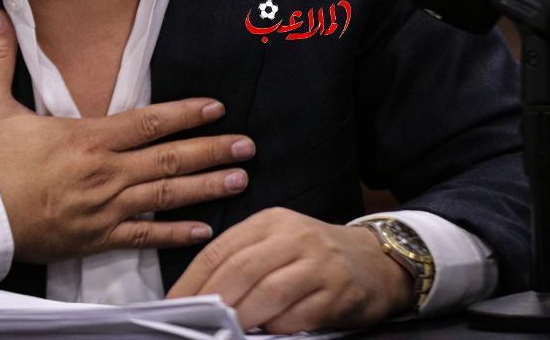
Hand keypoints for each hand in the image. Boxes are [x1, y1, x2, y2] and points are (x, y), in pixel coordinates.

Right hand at [0, 7, 254, 263]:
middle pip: (169, 160)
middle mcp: (103, 174)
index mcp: (85, 139)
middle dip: (211, 151)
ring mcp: (103, 209)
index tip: (215, 108)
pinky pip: (143, 237)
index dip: (185, 114)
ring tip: (238, 181)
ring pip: (165, 198)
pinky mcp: (95, 238)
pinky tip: (201, 230)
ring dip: (205, 189)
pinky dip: (174, 235)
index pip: (148, 122)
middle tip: (246, 147)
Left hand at [167, 207, 412, 332]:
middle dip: (212, 302)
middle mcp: (294, 237)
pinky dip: (279, 328)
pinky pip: (299, 316)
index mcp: (270, 222)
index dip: (192, 281)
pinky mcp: (339, 291)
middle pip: (240, 270)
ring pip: (267, 293)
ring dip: (242, 319)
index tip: (172, 306)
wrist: (377, 261)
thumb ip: (242, 263)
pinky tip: (272, 331)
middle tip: (194, 325)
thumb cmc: (314, 257)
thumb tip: (199, 298)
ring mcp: (318, 263)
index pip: (220, 251)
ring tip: (228, 332)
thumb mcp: (277, 245)